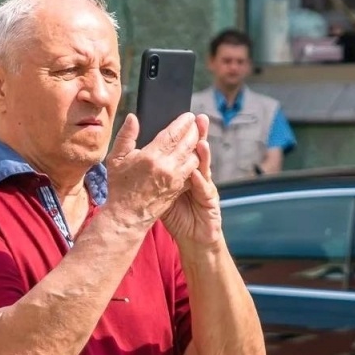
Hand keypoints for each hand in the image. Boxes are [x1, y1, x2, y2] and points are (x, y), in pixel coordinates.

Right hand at [101, 112, 200, 230]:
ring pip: (195, 157)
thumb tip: (132, 117)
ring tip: (195, 138)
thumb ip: (126, 136)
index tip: (189, 116)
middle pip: (189, 142)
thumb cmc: (119, 187)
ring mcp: (175, 179)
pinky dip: (195, 162)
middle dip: (194, 130)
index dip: (184, 122)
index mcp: (152, 156)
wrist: (127, 215)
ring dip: (197, 146)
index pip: (174, 133)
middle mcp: (167, 166)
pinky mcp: (179, 188)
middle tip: (195, 123)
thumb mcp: (116, 158)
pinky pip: (193, 171)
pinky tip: (192, 156)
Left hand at [161, 114, 222, 247]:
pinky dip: (200, 182)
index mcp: (185, 170)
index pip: (187, 147)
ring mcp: (205, 188)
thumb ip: (155, 171)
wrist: (193, 237)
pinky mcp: (210, 202)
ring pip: (204, 168)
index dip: (187, 132)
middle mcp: (198, 175)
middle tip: (197, 120)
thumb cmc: (178, 213)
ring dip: (202, 155)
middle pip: (199, 152)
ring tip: (199, 141)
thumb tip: (143, 152)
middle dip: (198, 135)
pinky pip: (205, 190)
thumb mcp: (162, 190)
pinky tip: (196, 173)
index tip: (185, 117)